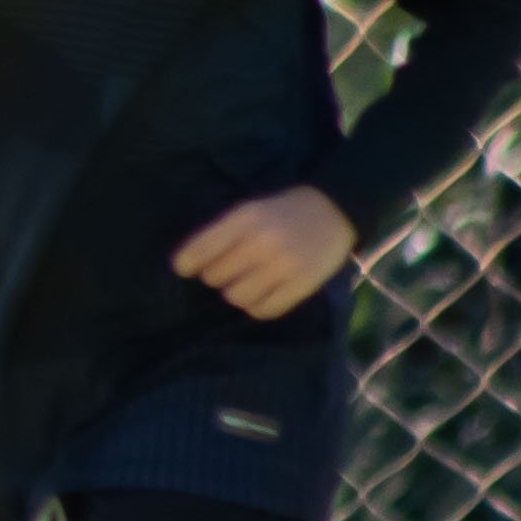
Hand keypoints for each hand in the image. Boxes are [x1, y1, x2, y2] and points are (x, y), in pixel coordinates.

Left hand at [171, 186, 356, 320]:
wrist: (335, 211)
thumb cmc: (282, 212)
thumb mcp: (249, 210)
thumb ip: (221, 234)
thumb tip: (186, 267)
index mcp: (246, 217)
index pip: (200, 250)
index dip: (186, 264)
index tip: (185, 268)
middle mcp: (264, 241)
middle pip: (214, 277)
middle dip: (217, 275)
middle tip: (230, 268)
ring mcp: (285, 265)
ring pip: (236, 297)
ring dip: (236, 292)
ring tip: (247, 281)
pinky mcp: (303, 285)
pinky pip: (263, 311)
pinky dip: (257, 306)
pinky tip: (262, 293)